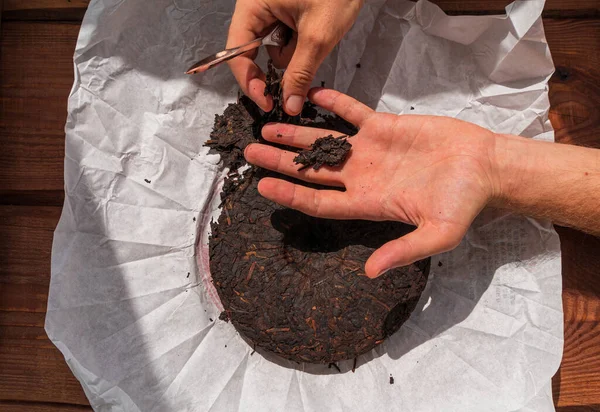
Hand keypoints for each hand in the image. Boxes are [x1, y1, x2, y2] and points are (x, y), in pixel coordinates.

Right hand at [227, 0, 362, 114]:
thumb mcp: (318, 36)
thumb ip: (300, 73)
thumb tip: (289, 106)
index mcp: (252, 6)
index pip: (236, 51)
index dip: (249, 81)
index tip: (267, 103)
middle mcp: (255, 8)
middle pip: (254, 52)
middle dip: (282, 60)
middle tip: (301, 67)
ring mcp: (270, 10)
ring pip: (274, 49)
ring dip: (296, 51)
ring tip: (316, 31)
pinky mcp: (284, 13)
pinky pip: (286, 40)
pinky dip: (301, 43)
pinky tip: (315, 28)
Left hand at [244, 88, 501, 277]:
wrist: (485, 168)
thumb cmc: (463, 203)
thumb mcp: (438, 234)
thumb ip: (404, 251)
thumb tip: (371, 273)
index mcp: (370, 202)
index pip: (321, 201)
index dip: (292, 195)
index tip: (263, 187)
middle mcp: (364, 177)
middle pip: (313, 170)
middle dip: (281, 163)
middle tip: (250, 154)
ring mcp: (372, 150)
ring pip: (326, 141)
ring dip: (297, 135)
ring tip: (268, 128)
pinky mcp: (386, 127)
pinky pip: (354, 113)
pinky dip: (335, 104)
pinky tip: (313, 95)